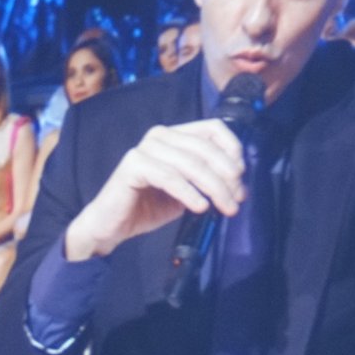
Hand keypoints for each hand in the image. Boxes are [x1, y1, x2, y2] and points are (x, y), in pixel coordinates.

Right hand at [65, 119, 245, 260]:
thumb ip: (208, 182)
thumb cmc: (148, 206)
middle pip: (206, 149)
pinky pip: (170, 177)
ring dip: (214, 188)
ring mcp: (146, 148)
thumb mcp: (187, 191)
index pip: (214, 129)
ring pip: (192, 164)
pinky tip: (200, 207)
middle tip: (237, 199)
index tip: (241, 176)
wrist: (112, 225)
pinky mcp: (133, 164)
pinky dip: (189, 193)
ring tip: (225, 207)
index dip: (233, 150)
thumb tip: (239, 185)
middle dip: (227, 176)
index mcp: (176, 135)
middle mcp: (161, 135)